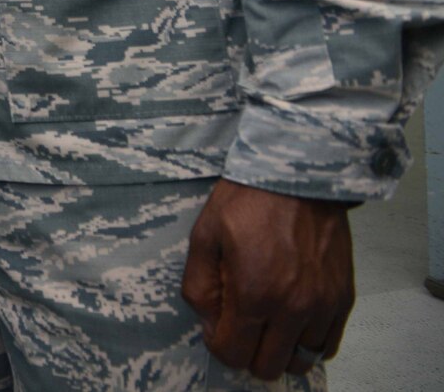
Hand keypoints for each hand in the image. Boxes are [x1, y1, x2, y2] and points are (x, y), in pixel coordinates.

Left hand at [181, 180, 354, 380]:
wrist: (297, 176)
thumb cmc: (246, 203)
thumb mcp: (204, 238)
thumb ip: (200, 288)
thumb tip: (210, 325)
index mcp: (253, 294)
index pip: (234, 354)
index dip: (218, 344)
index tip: (217, 324)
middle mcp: (293, 308)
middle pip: (268, 366)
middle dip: (248, 352)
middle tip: (241, 325)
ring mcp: (322, 306)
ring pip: (301, 360)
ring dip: (280, 348)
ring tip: (268, 322)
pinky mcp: (343, 298)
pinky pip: (328, 345)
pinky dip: (308, 342)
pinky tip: (293, 321)